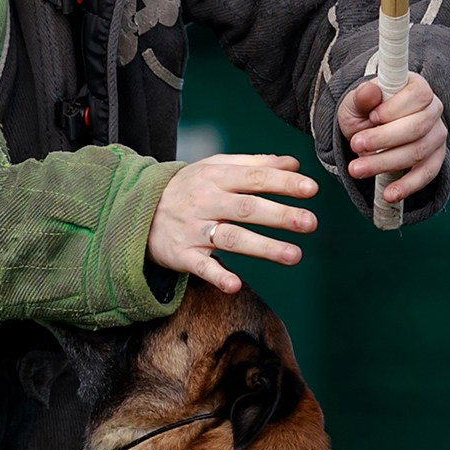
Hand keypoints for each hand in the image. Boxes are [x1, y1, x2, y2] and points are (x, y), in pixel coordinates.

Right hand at [148, 153, 318, 293]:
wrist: (138, 211)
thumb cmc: (188, 188)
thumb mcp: (215, 168)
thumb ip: (254, 165)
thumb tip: (293, 165)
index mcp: (216, 177)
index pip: (254, 178)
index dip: (283, 184)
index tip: (311, 189)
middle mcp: (206, 202)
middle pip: (247, 208)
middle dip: (280, 216)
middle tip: (311, 222)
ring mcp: (193, 230)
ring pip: (231, 238)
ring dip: (262, 247)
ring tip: (294, 256)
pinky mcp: (182, 255)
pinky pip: (200, 267)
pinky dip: (216, 276)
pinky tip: (235, 284)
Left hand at [337, 71, 446, 205]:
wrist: (369, 131)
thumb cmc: (365, 112)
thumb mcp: (356, 102)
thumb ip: (362, 97)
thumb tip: (371, 91)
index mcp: (417, 88)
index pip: (418, 95)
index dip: (395, 108)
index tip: (371, 118)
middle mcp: (433, 110)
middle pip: (418, 126)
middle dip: (384, 139)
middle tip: (356, 146)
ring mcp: (437, 135)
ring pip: (418, 151)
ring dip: (386, 163)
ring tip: (357, 169)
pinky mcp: (435, 159)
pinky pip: (427, 174)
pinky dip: (407, 186)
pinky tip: (388, 194)